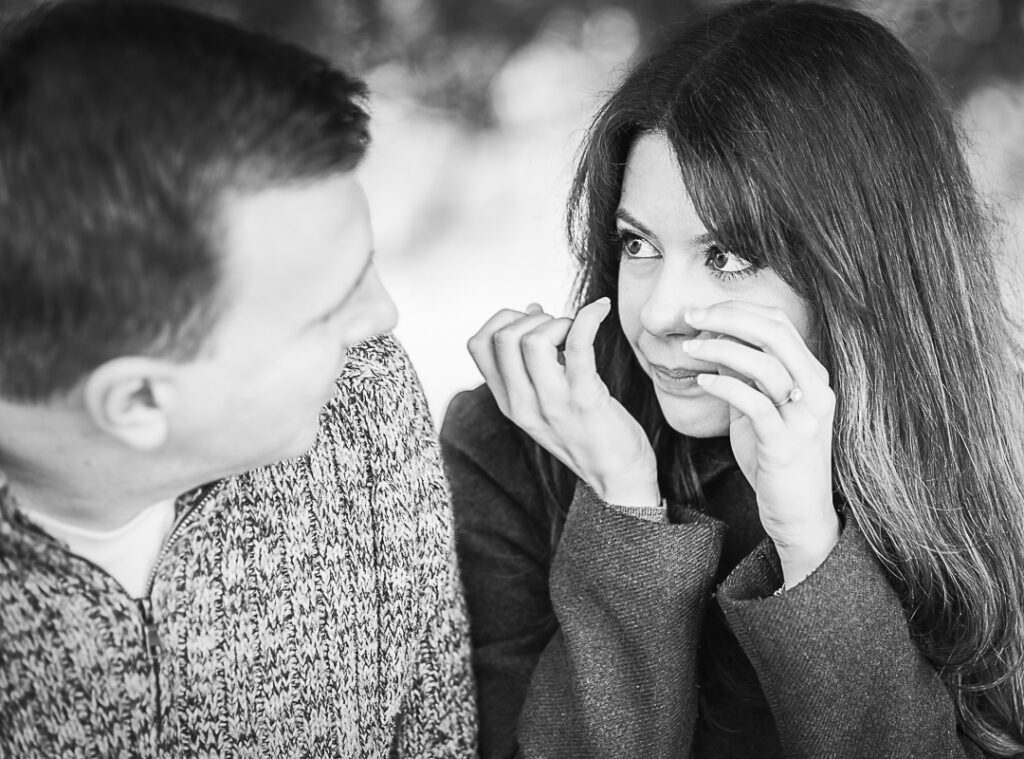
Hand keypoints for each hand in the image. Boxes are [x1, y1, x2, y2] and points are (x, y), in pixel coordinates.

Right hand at [467, 299, 659, 507]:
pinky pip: (578, 345)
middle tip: (559, 327)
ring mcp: (552, 403)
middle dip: (532, 317)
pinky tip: (601, 310)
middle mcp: (522, 404)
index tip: (531, 321)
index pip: (478, 346)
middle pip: (503, 337)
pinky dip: (589, 318)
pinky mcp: (585, 399)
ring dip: (559, 321)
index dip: (502, 320)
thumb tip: (532, 310)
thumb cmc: (589, 434)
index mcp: (509, 403)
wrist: (618, 478)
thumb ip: (532, 364)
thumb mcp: (544, 403)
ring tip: (577, 331)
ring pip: (533, 340)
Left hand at [683, 301, 838, 587]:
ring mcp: (805, 417)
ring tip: (689, 348)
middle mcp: (816, 390)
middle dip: (728, 317)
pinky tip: (702, 381)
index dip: (738, 309)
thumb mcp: (757, 409)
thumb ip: (743, 375)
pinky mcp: (786, 443)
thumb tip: (714, 340)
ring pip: (765, 364)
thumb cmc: (774, 460)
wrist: (799, 514)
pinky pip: (754, 403)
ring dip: (720, 348)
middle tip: (691, 316)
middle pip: (774, 332)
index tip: (702, 309)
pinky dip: (725, 385)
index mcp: (811, 375)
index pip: (779, 322)